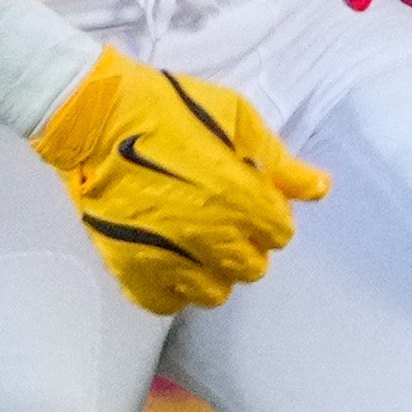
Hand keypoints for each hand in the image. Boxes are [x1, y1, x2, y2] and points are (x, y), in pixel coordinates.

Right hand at [27, 45, 330, 312]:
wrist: (93, 117)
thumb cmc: (165, 108)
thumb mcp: (234, 117)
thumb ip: (277, 159)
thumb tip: (318, 188)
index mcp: (241, 198)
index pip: (280, 232)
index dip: (268, 214)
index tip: (249, 197)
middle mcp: (210, 236)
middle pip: (253, 267)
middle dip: (245, 243)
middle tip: (221, 217)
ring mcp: (169, 258)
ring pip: (214, 292)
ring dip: (212, 270)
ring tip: (194, 241)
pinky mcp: (131, 269)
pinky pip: (167, 303)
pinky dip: (172, 288)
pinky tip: (168, 260)